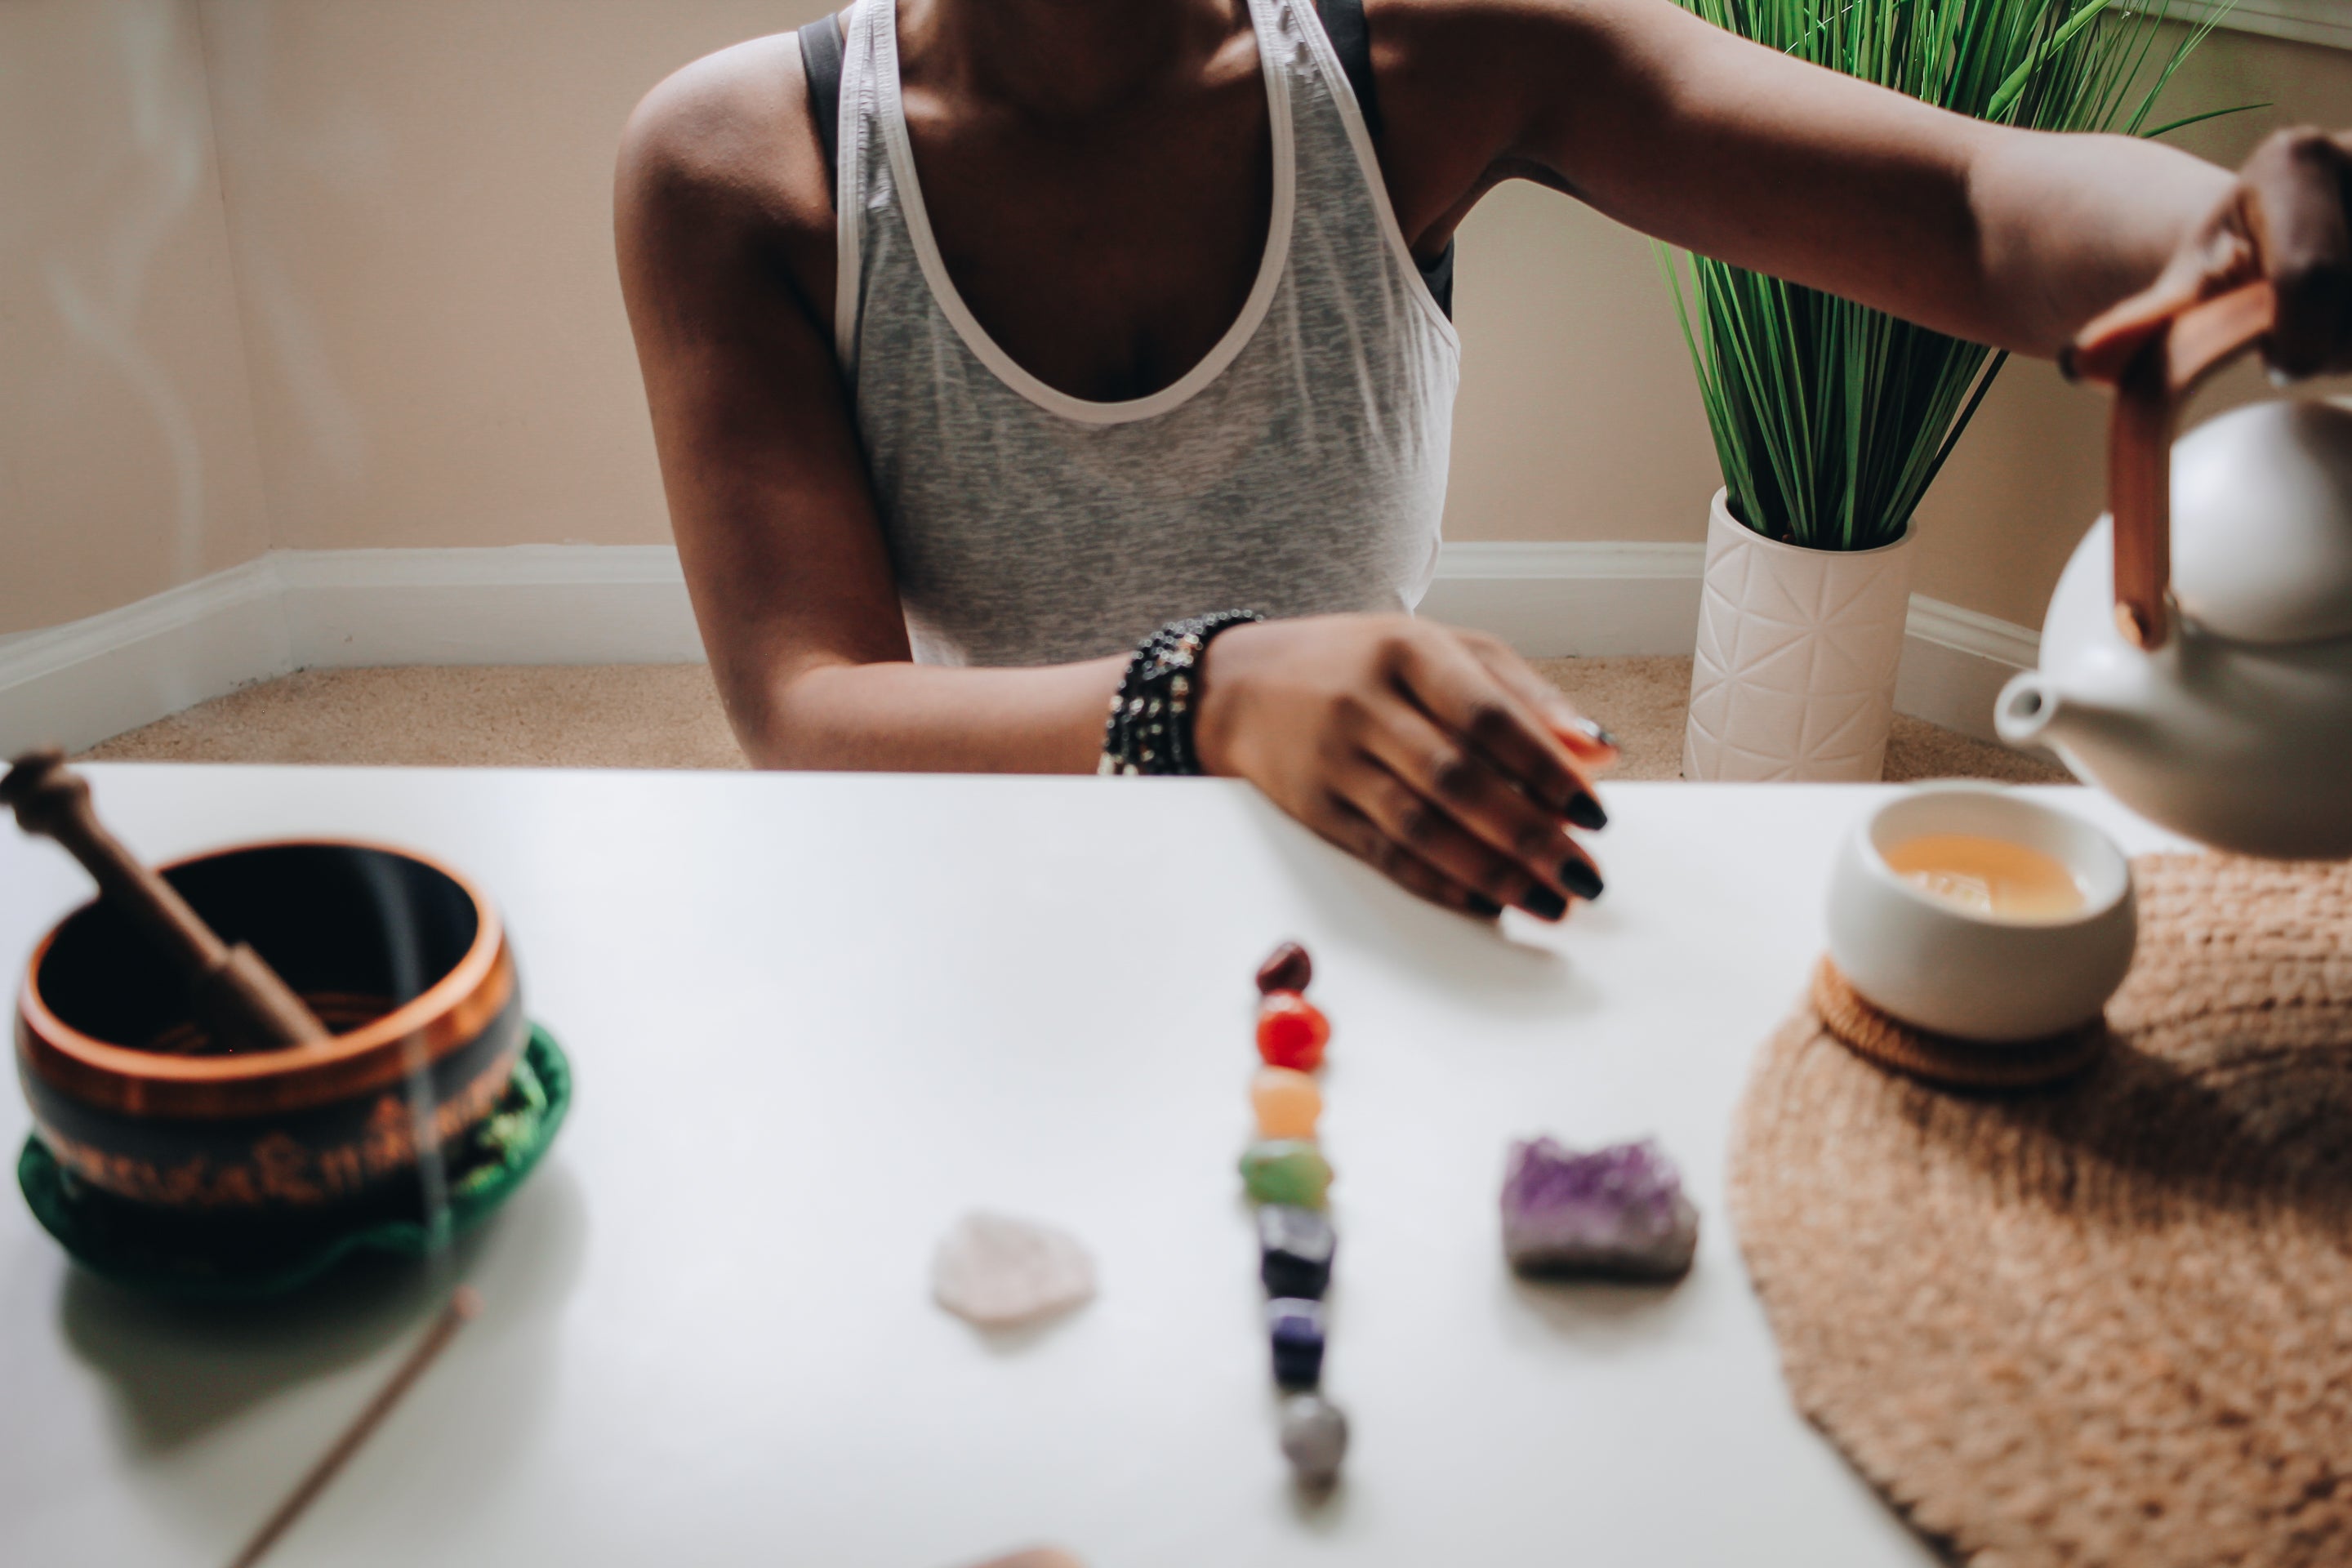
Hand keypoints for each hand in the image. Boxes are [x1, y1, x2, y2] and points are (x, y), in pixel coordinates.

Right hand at [1192, 615, 1616, 920]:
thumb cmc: (1362, 663)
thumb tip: (1599, 750)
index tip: (1595, 813)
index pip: (1488, 716)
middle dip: (1531, 836)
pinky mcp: (1313, 807)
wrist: (1241, 684)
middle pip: (1459, 780)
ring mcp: (1333, 758)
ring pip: (1422, 826)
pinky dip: (1440, 883)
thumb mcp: (1438, 651)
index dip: (1547, 768)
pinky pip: (1385, 854)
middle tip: (1583, 877)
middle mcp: (1365, 702)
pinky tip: (1486, 902)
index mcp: (1407, 650)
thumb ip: (1521, 695)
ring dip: (1493, 872)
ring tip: (1548, 902)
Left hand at [2071, 127, 2351, 382]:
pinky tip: (2347, 326)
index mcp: (2296, 161)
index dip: (2296, 340)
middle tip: (2303, 347)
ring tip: (2329, 333)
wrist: (2269, 243)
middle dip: (2335, 346)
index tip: (2276, 357)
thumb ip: (2141, 326)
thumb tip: (2082, 361)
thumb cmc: (2218, 273)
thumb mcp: (2179, 293)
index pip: (2308, 281)